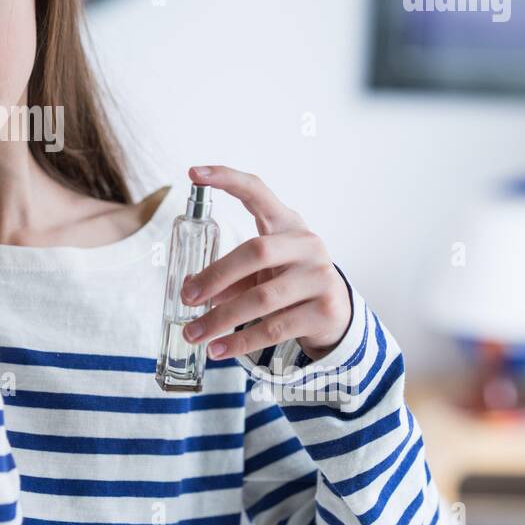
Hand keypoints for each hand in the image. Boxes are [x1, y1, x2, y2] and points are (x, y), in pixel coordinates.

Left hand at [178, 165, 351, 362]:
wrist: (337, 315)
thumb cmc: (289, 284)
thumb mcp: (261, 273)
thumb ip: (228, 276)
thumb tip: (188, 289)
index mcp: (287, 224)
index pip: (257, 191)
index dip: (227, 178)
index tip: (193, 173)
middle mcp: (307, 244)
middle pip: (256, 251)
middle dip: (216, 275)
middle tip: (187, 297)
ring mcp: (320, 276)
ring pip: (262, 297)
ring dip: (222, 319)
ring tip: (194, 334)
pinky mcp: (325, 310)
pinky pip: (275, 328)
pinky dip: (241, 341)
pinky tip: (219, 351)